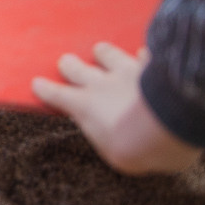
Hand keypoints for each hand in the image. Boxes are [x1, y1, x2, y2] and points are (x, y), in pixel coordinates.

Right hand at [33, 42, 203, 173]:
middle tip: (66, 62)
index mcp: (85, 106)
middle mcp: (101, 84)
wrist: (167, 126)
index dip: (45, 89)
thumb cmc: (138, 150)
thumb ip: (110, 138)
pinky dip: (144, 57)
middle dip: (69, 65)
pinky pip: (145, 56)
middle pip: (76, 68)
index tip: (37, 83)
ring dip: (103, 53)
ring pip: (108, 54)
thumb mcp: (115, 154)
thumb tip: (115, 137)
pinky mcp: (152, 67)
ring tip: (100, 50)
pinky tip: (145, 54)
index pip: (57, 94)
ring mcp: (126, 72)